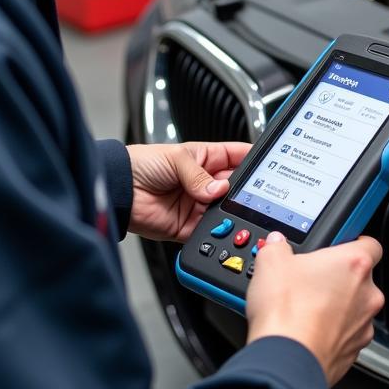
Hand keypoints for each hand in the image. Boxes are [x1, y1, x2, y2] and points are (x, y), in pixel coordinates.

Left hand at [125, 142, 250, 241]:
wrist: (118, 190)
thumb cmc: (142, 164)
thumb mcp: (176, 158)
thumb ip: (200, 175)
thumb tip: (218, 189)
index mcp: (206, 159)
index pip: (238, 157)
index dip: (254, 161)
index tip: (269, 166)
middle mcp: (205, 182)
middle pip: (236, 188)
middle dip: (244, 192)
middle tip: (253, 195)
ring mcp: (198, 205)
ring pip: (225, 211)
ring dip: (230, 213)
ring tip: (232, 210)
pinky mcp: (188, 226)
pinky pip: (209, 231)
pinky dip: (216, 231)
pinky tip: (218, 226)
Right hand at [246, 232, 384, 385]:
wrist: (286, 360)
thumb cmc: (287, 312)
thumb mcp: (271, 263)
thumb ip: (277, 247)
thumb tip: (276, 246)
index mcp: (355, 264)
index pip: (370, 244)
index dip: (353, 244)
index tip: (338, 247)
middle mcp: (368, 294)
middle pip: (359, 278)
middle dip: (337, 279)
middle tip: (310, 281)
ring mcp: (363, 325)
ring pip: (354, 309)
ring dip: (336, 308)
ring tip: (305, 309)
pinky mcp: (354, 351)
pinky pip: (346, 335)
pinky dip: (331, 333)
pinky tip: (307, 331)